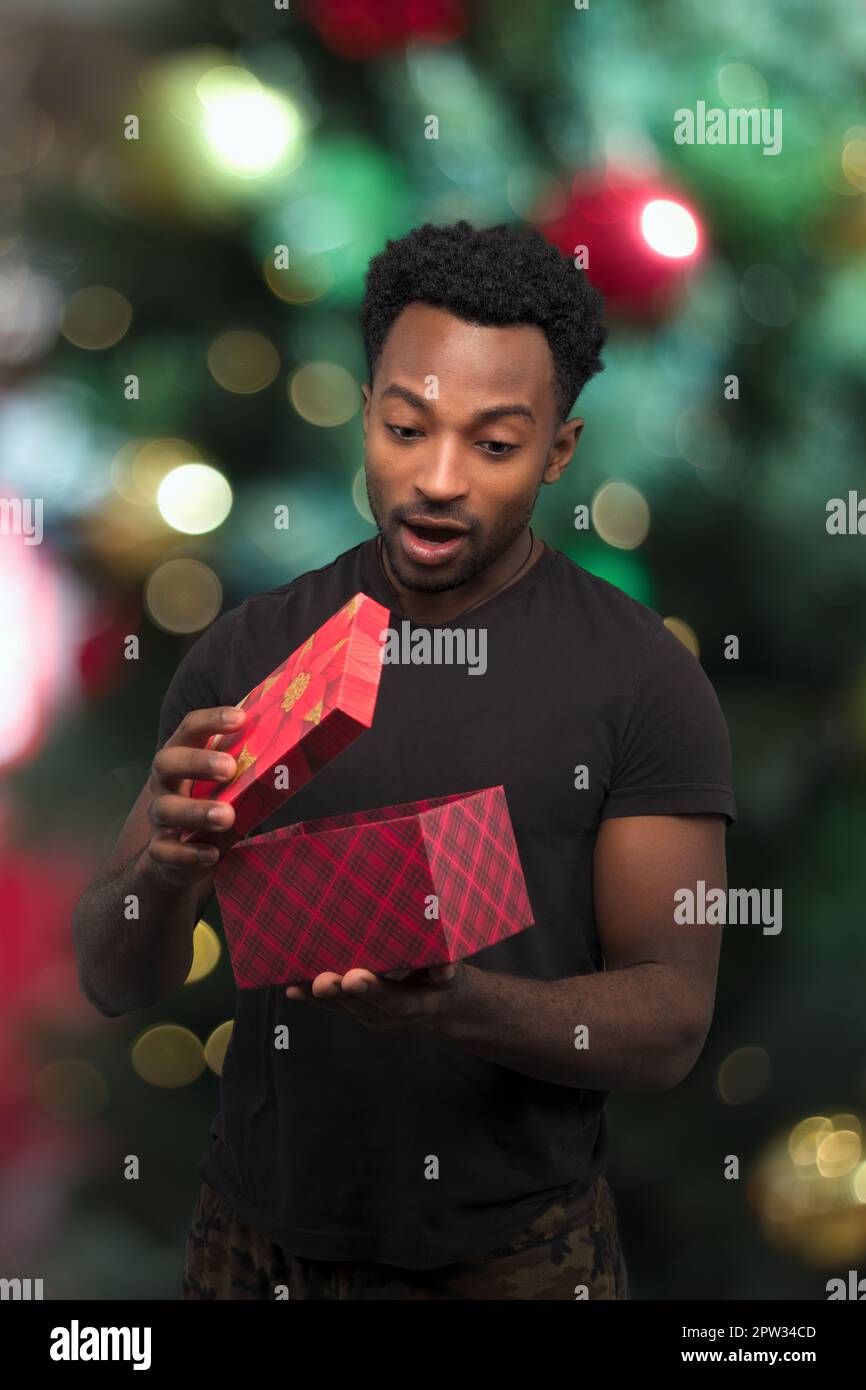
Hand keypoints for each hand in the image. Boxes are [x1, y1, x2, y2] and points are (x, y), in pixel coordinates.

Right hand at [143, 705, 246, 885]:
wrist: (174, 854)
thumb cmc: (210, 802)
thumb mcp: (225, 781)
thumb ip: (247, 761)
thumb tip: (297, 735)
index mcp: (183, 756)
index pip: (190, 729)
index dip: (211, 720)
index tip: (240, 718)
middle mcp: (166, 783)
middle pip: (167, 762)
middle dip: (197, 762)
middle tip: (229, 767)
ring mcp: (160, 817)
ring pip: (165, 809)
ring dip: (196, 811)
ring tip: (227, 816)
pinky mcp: (161, 851)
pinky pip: (165, 852)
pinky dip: (188, 854)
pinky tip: (212, 854)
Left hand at [284, 963, 462, 1031]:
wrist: (444, 1008)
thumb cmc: (446, 980)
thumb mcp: (453, 973)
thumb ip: (446, 969)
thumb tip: (445, 966)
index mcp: (417, 1004)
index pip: (393, 1000)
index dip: (372, 990)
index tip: (353, 977)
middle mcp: (390, 1015)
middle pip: (361, 1006)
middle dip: (339, 993)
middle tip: (321, 980)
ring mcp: (371, 1017)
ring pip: (344, 1008)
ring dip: (319, 997)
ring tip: (296, 986)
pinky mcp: (359, 1013)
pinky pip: (334, 1007)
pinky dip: (313, 999)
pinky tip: (291, 988)